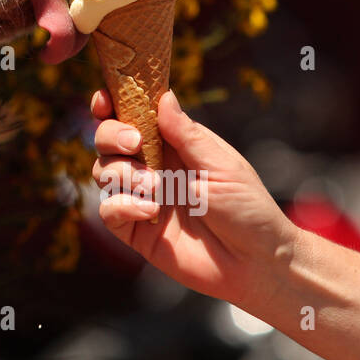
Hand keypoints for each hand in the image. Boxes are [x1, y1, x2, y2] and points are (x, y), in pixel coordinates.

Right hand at [91, 89, 299, 306]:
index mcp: (172, 144)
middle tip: (134, 143)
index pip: (131, 116)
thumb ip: (187, 134)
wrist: (256, 263)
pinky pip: (108, 211)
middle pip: (106, 139)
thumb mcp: (221, 165)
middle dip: (111, 134)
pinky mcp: (135, 229)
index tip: (104, 100)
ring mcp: (141, 197)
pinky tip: (150, 212)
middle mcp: (151, 167)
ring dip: (123, 173)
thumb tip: (163, 96)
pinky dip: (122, 206)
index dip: (111, 104)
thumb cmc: (248, 208)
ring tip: (155, 187)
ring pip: (103, 171)